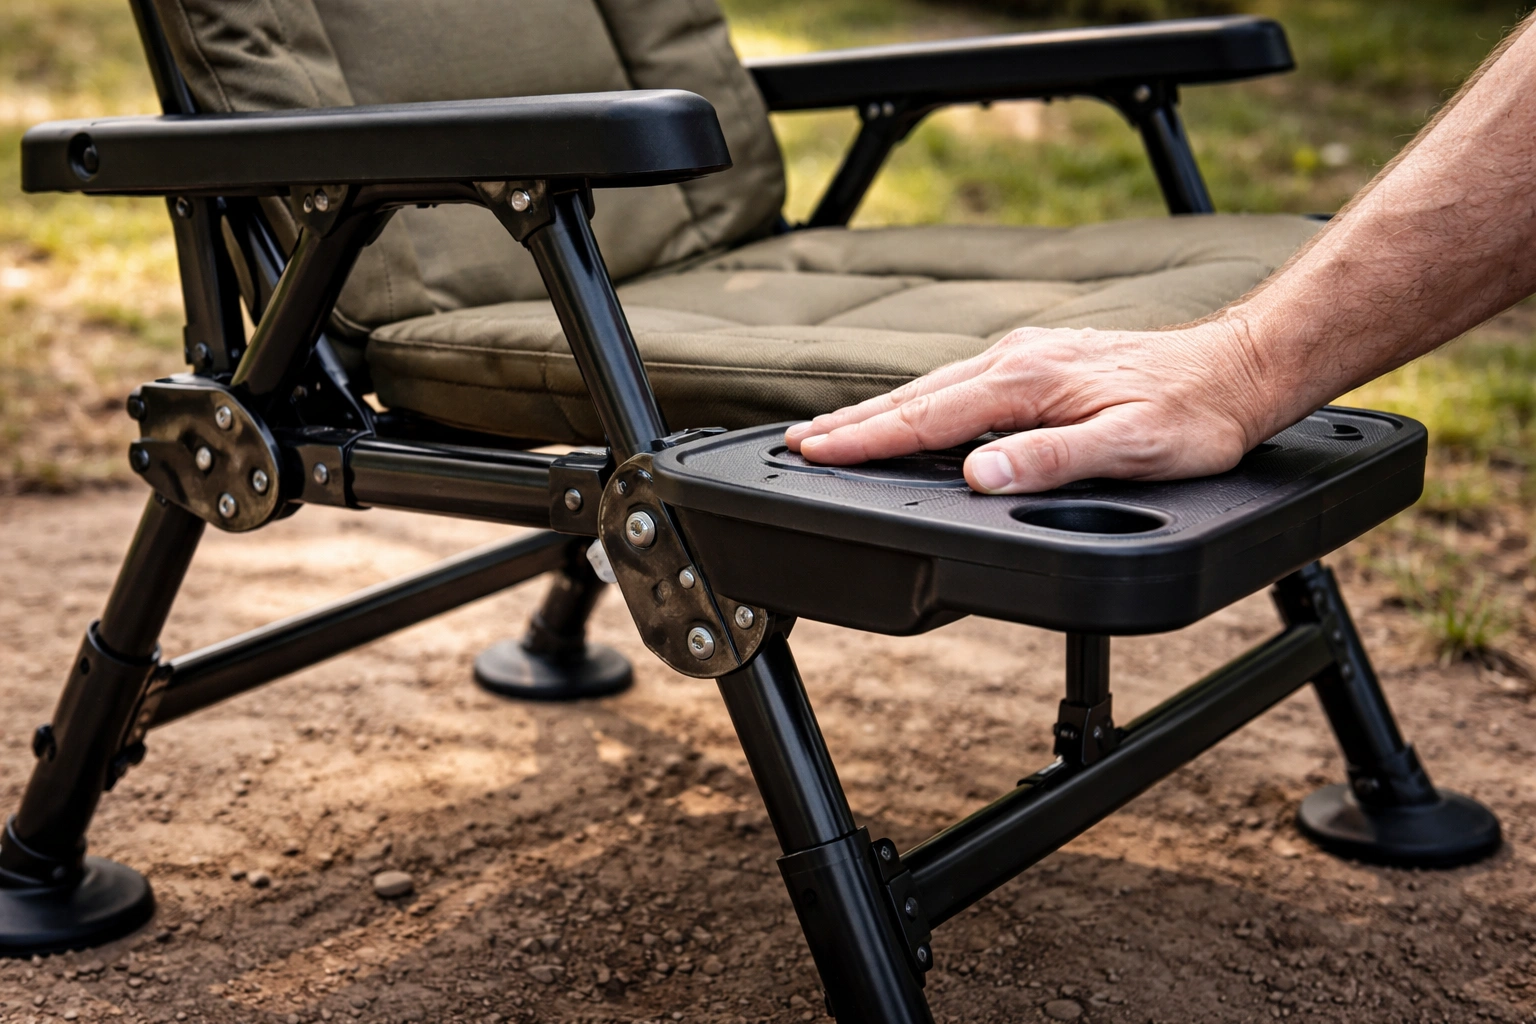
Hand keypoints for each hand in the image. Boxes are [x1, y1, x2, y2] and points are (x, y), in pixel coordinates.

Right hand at [784, 321, 1275, 493]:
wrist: (1238, 368)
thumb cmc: (1192, 413)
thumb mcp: (1130, 447)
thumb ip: (1051, 461)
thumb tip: (979, 476)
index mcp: (1027, 382)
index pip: (927, 418)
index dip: (867, 440)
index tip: (816, 452)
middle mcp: (1018, 359)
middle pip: (916, 396)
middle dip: (854, 421)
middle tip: (798, 442)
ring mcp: (1028, 355)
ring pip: (935, 385)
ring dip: (881, 410)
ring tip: (837, 428)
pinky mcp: (1042, 360)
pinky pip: (962, 381)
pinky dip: (922, 399)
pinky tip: (915, 411)